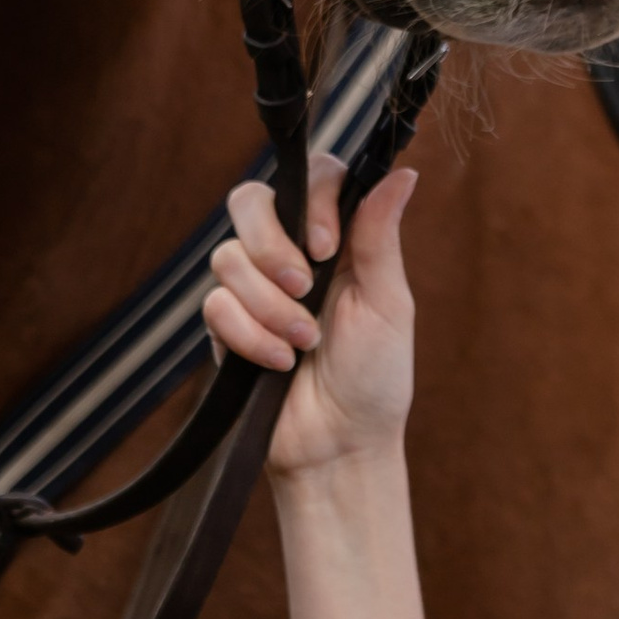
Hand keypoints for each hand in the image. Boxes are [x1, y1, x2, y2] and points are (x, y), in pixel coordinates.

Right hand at [205, 159, 418, 478]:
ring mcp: (254, 289)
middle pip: (249, 200)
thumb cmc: (375, 378)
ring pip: (228, 257)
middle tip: (305, 287)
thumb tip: (403, 172)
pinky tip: (278, 363)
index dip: (311, 199)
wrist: (338, 446)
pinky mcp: (226, 326)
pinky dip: (249, 336)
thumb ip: (380, 237)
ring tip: (303, 344)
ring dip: (270, 306)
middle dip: (272, 244)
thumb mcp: (388, 305)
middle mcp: (291, 255)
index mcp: (338, 241)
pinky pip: (216, 305)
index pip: (311, 178)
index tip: (326, 246)